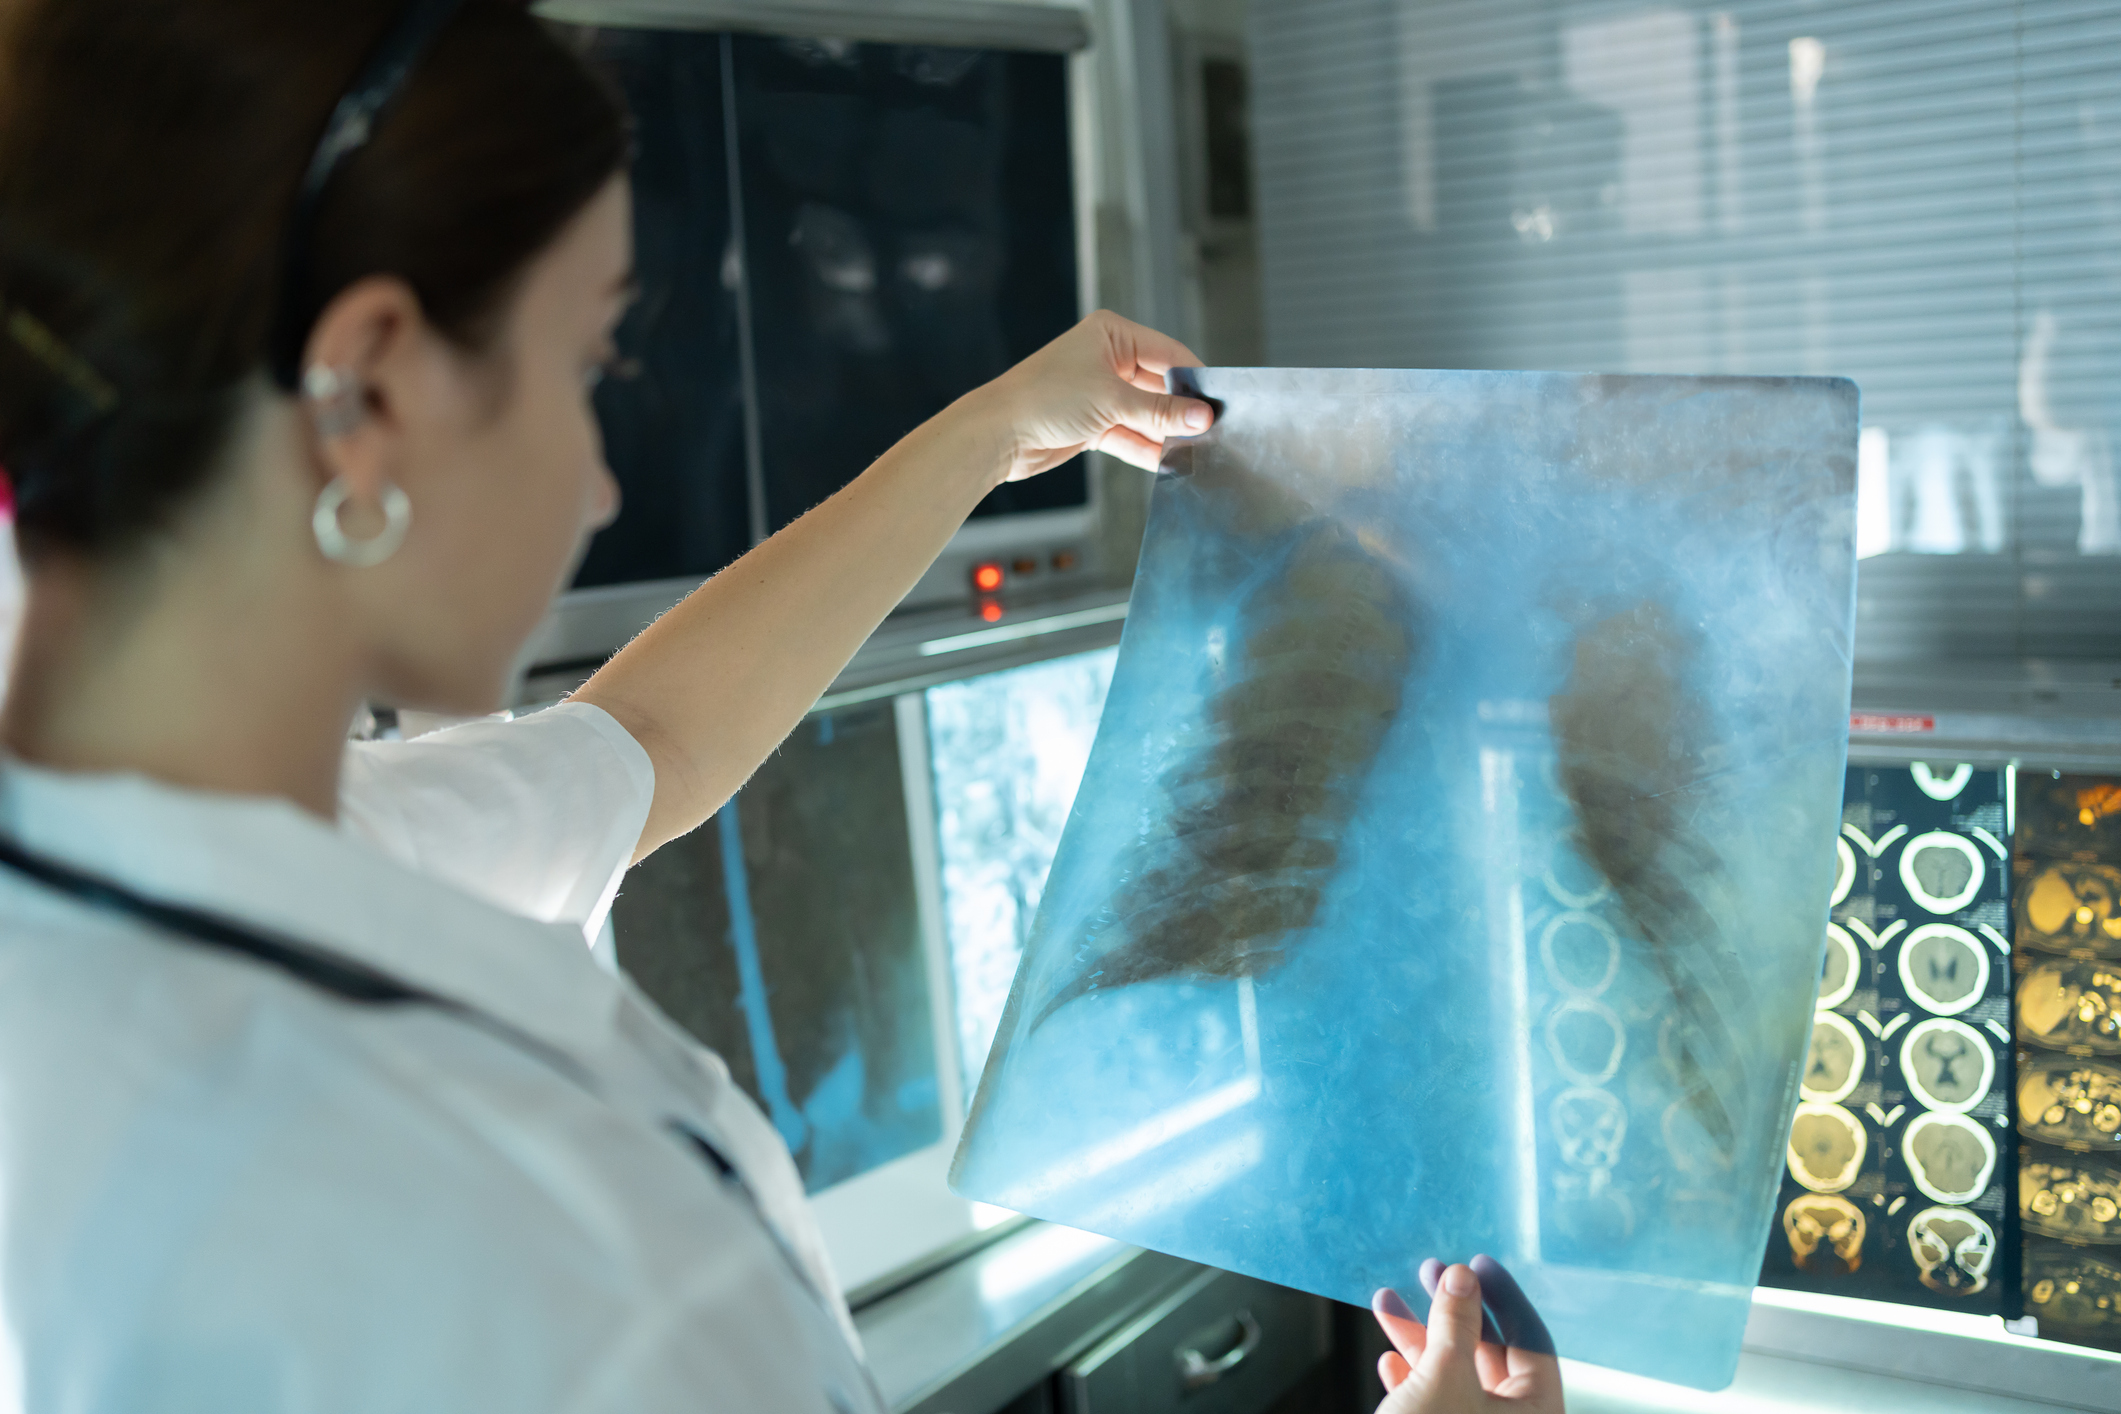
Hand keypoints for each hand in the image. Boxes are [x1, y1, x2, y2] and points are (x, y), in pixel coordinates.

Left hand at [977, 310, 1213, 480]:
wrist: (997, 433)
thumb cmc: (1045, 398)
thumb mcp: (1112, 401)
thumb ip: (1160, 412)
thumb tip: (1204, 417)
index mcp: (1112, 333)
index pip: (1169, 353)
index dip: (1195, 378)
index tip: (1221, 403)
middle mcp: (1108, 358)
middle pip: (1160, 386)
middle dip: (1181, 411)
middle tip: (1213, 433)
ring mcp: (1100, 392)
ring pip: (1146, 414)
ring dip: (1165, 434)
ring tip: (1197, 452)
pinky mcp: (1093, 423)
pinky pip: (1130, 435)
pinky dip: (1146, 448)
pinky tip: (1170, 463)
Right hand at [1372, 1257, 1563, 1413]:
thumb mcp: (1444, 1376)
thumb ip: (1456, 1323)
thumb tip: (1461, 1277)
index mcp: (1535, 1412)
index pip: (1531, 1340)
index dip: (1504, 1296)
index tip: (1479, 1262)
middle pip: (1488, 1352)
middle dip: (1452, 1309)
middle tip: (1432, 1272)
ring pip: (1452, 1374)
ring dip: (1419, 1337)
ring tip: (1388, 1300)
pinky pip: (1432, 1400)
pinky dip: (1411, 1377)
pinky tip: (1389, 1359)